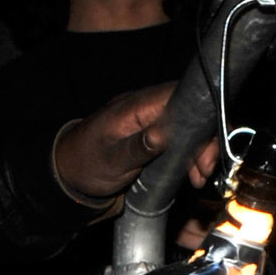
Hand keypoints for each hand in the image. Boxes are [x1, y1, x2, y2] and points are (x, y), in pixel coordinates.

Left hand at [51, 89, 221, 207]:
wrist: (68, 175)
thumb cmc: (84, 164)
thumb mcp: (110, 161)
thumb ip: (136, 148)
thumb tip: (162, 134)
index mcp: (137, 106)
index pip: (181, 97)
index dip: (202, 118)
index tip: (207, 148)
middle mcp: (148, 109)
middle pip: (191, 114)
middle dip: (205, 141)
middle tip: (203, 171)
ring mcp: (152, 123)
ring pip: (189, 129)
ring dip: (199, 152)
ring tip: (198, 177)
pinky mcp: (154, 137)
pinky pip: (180, 141)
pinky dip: (190, 156)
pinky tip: (192, 174)